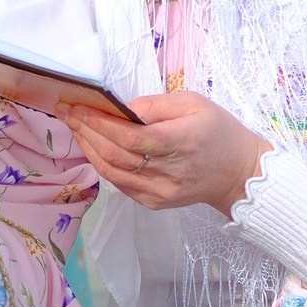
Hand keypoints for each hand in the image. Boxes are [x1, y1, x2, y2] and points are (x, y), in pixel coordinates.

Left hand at [67, 93, 269, 214]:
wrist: (239, 174)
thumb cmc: (219, 132)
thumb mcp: (195, 103)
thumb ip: (156, 105)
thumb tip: (121, 107)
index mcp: (181, 142)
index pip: (130, 137)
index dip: (99, 123)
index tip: (77, 106)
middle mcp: (167, 172)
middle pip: (114, 155)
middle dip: (86, 132)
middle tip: (67, 112)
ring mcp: (159, 192)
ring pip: (112, 172)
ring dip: (88, 148)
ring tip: (75, 127)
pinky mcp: (154, 202)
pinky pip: (120, 184)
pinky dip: (102, 164)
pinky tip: (93, 147)